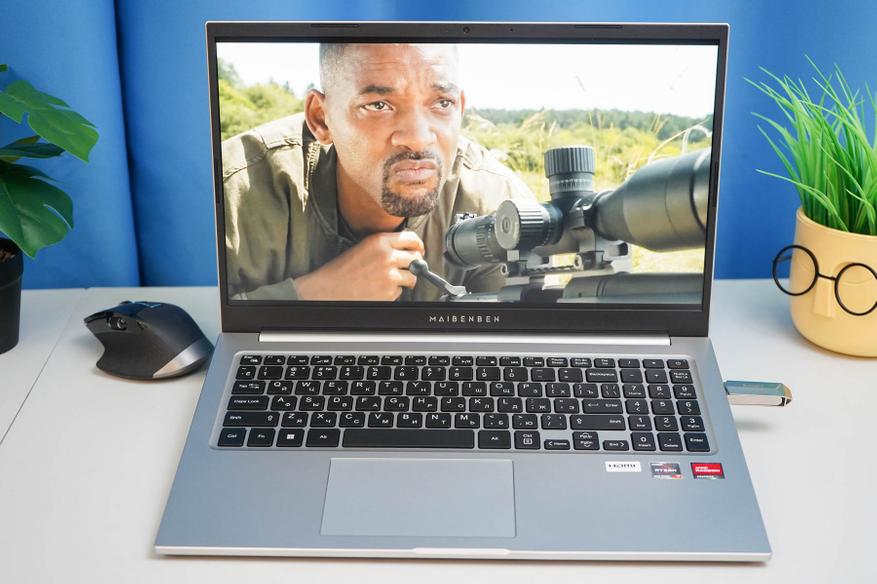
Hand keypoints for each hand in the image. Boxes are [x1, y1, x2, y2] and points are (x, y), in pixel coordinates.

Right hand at [295, 231, 424, 300]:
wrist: (329, 289)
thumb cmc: (343, 269)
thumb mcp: (364, 247)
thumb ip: (385, 246)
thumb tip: (407, 251)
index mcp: (380, 241)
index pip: (411, 238)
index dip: (418, 245)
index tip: (419, 250)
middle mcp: (387, 256)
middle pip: (416, 257)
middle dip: (415, 264)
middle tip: (408, 268)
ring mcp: (390, 275)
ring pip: (412, 276)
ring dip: (406, 280)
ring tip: (389, 281)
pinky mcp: (389, 291)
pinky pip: (400, 291)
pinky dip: (393, 292)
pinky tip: (378, 289)